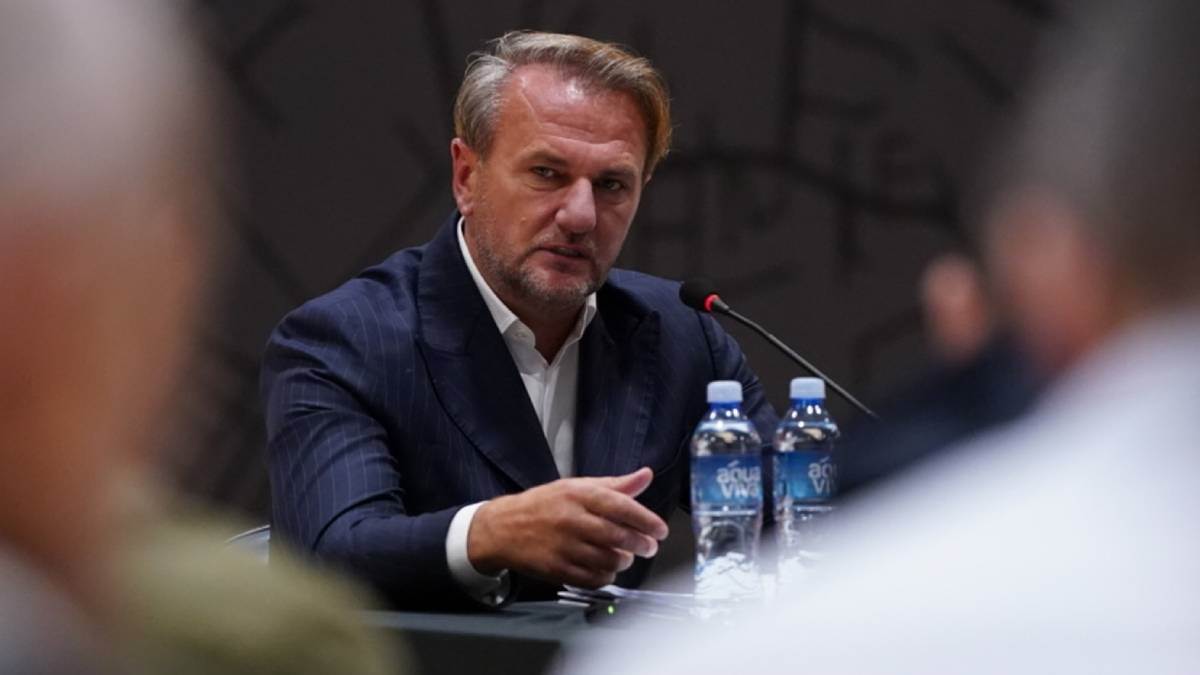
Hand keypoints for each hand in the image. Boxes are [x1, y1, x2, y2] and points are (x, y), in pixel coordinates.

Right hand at [467, 467, 668, 588]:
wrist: (503, 527)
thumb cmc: (544, 504)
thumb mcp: (577, 486)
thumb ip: (614, 485)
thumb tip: (646, 475)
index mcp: (578, 495)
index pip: (621, 506)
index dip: (646, 520)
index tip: (661, 530)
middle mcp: (571, 519)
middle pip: (617, 536)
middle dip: (640, 544)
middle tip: (649, 547)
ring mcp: (562, 546)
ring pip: (607, 560)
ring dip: (623, 561)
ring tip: (625, 556)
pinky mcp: (556, 568)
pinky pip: (591, 578)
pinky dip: (606, 576)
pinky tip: (607, 569)